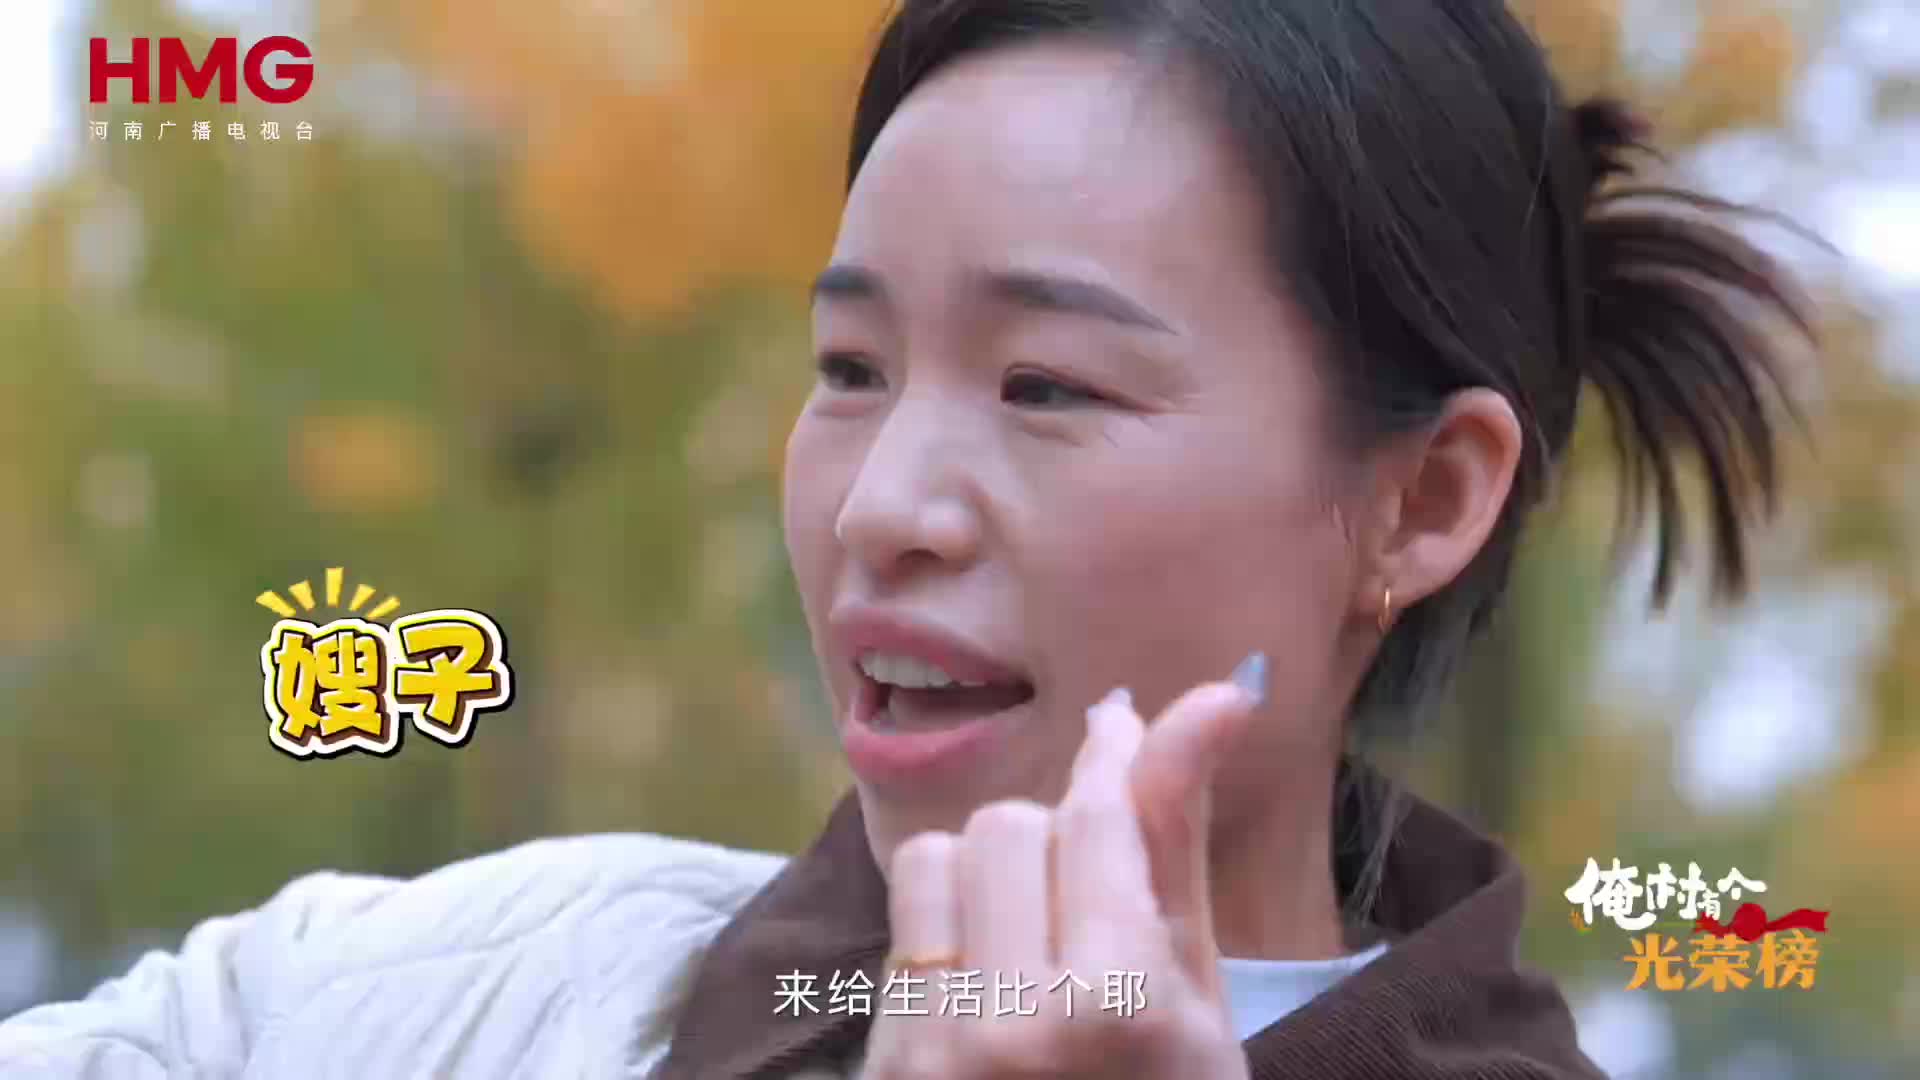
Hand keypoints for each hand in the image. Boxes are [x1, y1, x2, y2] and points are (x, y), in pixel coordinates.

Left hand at [862, 663, 1263, 1079]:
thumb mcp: (1197, 1001)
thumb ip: (1178, 846)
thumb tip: (1213, 696)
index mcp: (1120, 1008)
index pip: (1096, 819)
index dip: (1115, 755)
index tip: (1122, 721)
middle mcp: (1013, 1024)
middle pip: (1008, 824)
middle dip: (1055, 842)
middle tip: (1092, 900)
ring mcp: (931, 1053)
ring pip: (937, 859)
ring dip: (988, 877)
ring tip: (1033, 945)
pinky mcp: (881, 1068)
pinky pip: (900, 928)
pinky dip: (947, 933)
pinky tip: (988, 990)